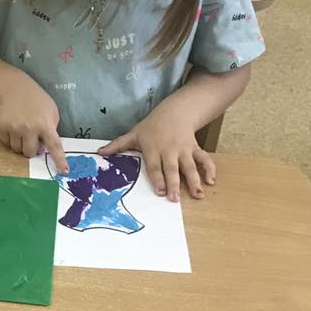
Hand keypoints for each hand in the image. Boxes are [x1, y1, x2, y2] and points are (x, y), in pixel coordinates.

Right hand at [0, 80, 66, 167]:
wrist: (15, 90)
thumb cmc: (37, 102)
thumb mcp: (51, 112)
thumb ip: (51, 130)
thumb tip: (46, 149)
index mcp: (45, 124)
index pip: (54, 146)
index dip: (59, 160)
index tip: (63, 171)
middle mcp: (29, 128)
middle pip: (30, 153)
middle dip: (32, 149)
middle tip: (32, 138)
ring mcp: (14, 128)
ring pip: (17, 150)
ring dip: (21, 145)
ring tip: (22, 131)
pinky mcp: (2, 128)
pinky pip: (6, 144)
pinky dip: (11, 139)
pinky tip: (13, 127)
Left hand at [100, 108, 215, 201]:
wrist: (174, 111)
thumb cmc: (151, 126)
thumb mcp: (134, 134)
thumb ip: (118, 145)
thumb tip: (99, 152)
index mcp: (153, 149)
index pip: (154, 166)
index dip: (158, 178)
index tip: (160, 191)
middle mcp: (169, 150)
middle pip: (172, 169)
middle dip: (174, 183)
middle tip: (175, 199)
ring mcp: (183, 150)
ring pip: (190, 166)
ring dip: (194, 180)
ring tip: (198, 194)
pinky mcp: (194, 148)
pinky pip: (204, 159)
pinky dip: (209, 168)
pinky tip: (211, 181)